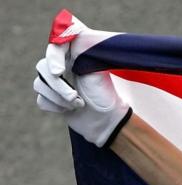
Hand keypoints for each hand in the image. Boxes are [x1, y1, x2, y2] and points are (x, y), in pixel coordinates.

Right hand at [32, 13, 131, 147]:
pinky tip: (70, 110)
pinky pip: (42, 100)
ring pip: (39, 85)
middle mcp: (63, 66)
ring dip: (59, 99)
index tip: (59, 71)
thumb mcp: (98, 71)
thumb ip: (85, 51)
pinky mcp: (52, 99)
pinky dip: (56, 107)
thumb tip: (73, 31)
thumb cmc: (106, 96)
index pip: (55, 47)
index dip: (53, 57)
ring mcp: (55, 83)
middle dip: (58, 87)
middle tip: (76, 98)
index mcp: (74, 56)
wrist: (108, 122)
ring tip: (78, 104)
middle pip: (42, 68)